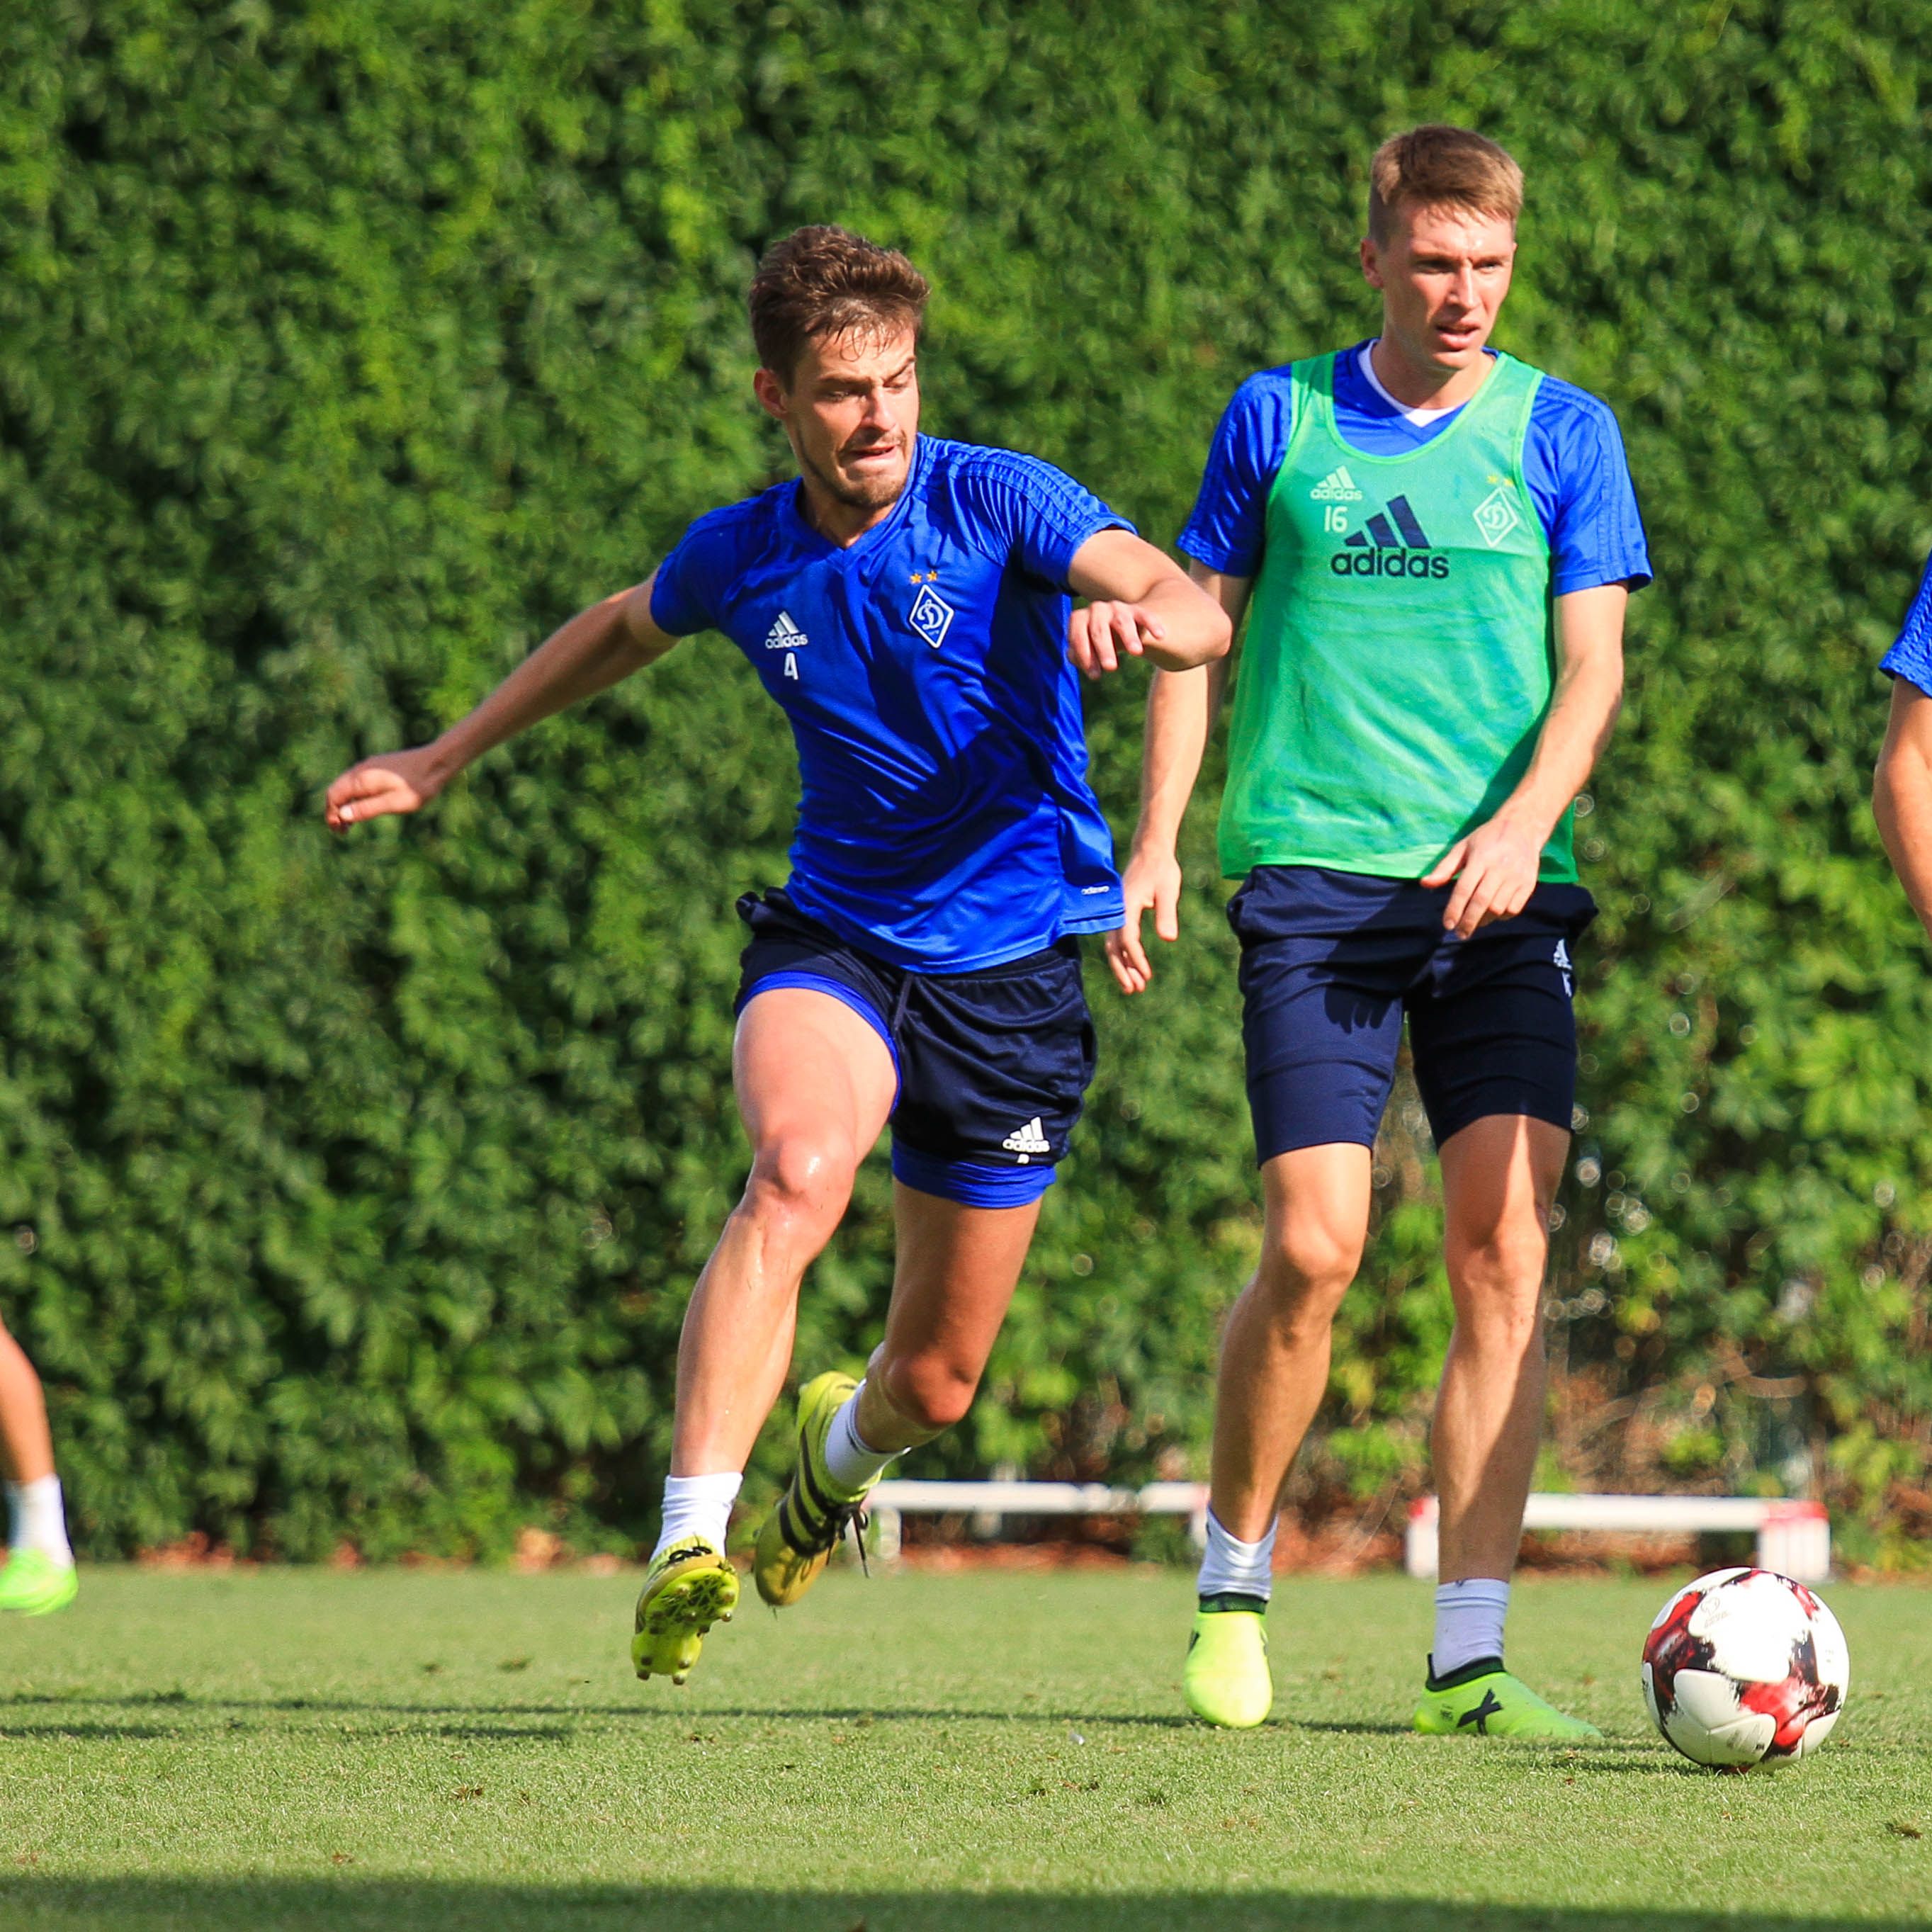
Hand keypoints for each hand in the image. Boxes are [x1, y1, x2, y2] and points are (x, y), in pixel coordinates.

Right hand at [324, 744, 448, 830]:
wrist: (437, 762)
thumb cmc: (418, 786)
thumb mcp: (394, 803)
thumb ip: (368, 808)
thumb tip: (343, 815)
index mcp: (362, 779)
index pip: (334, 796)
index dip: (331, 814)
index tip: (338, 831)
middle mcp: (361, 769)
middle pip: (337, 790)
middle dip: (335, 810)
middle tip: (342, 830)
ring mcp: (369, 766)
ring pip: (346, 785)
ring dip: (344, 803)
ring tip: (351, 822)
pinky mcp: (378, 766)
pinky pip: (357, 781)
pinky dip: (354, 795)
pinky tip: (363, 806)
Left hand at [1067, 600, 1165, 679]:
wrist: (1118, 626)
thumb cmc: (1096, 643)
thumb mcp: (1086, 649)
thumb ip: (1078, 655)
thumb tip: (1074, 656)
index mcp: (1079, 619)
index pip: (1079, 636)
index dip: (1085, 656)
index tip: (1095, 676)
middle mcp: (1097, 609)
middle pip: (1099, 629)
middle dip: (1105, 649)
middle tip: (1111, 668)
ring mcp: (1117, 608)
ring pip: (1122, 622)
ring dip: (1129, 637)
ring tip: (1136, 653)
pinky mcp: (1136, 610)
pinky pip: (1145, 616)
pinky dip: (1152, 625)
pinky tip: (1160, 636)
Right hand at [1104, 845, 1183, 993]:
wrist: (1150, 852)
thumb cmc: (1161, 869)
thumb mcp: (1168, 890)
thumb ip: (1166, 914)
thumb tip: (1169, 939)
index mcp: (1126, 906)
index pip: (1127, 937)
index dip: (1135, 957)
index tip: (1147, 974)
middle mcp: (1117, 911)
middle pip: (1114, 947)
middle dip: (1123, 970)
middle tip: (1135, 990)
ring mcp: (1116, 913)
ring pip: (1114, 945)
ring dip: (1123, 967)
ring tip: (1135, 986)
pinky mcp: (1121, 914)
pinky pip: (1118, 939)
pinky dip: (1125, 955)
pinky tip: (1134, 968)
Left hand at [1421, 813, 1544, 936]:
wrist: (1522, 828)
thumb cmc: (1486, 839)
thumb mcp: (1462, 848)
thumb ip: (1444, 868)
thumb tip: (1425, 884)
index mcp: (1481, 858)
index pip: (1464, 889)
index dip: (1454, 909)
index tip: (1447, 924)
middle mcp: (1500, 868)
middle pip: (1481, 902)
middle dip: (1468, 922)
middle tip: (1460, 934)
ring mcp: (1516, 876)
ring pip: (1498, 908)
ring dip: (1484, 920)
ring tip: (1474, 922)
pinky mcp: (1529, 883)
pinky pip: (1514, 908)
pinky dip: (1502, 916)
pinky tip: (1493, 914)